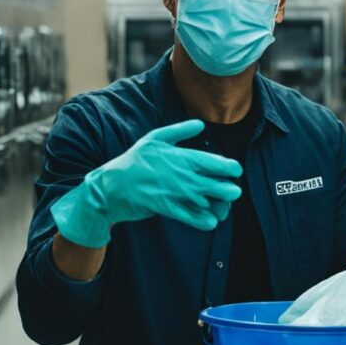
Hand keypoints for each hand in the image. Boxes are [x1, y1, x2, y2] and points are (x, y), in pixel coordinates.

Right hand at [51, 119, 242, 247]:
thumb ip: (180, 131)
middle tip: (230, 192)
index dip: (231, 169)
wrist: (112, 186)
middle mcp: (183, 175)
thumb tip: (200, 124)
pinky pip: (192, 217)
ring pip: (209, 203)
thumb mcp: (155, 138)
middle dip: (230, 190)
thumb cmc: (134, 160)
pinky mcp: (168, 208)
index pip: (217, 163)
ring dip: (219, 207)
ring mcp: (176, 193)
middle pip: (219, 185)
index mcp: (183, 156)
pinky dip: (204, 220)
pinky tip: (209, 220)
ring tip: (219, 207)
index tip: (233, 172)